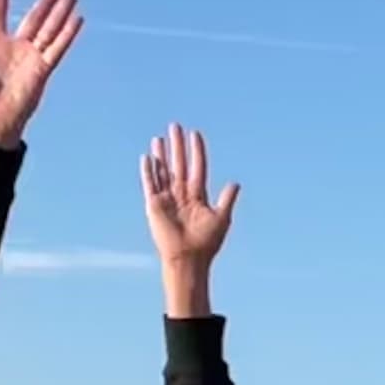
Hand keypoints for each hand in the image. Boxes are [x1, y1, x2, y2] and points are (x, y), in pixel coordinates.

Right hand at [139, 122, 238, 316]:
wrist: (188, 259)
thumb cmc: (206, 243)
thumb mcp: (221, 218)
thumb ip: (227, 199)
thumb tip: (236, 183)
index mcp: (197, 196)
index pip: (197, 167)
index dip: (197, 151)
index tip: (195, 134)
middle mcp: (181, 194)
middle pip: (179, 164)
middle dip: (177, 146)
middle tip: (175, 126)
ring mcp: (167, 199)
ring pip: (163, 171)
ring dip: (161, 155)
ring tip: (159, 138)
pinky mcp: (154, 205)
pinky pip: (150, 184)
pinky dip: (148, 171)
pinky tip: (148, 157)